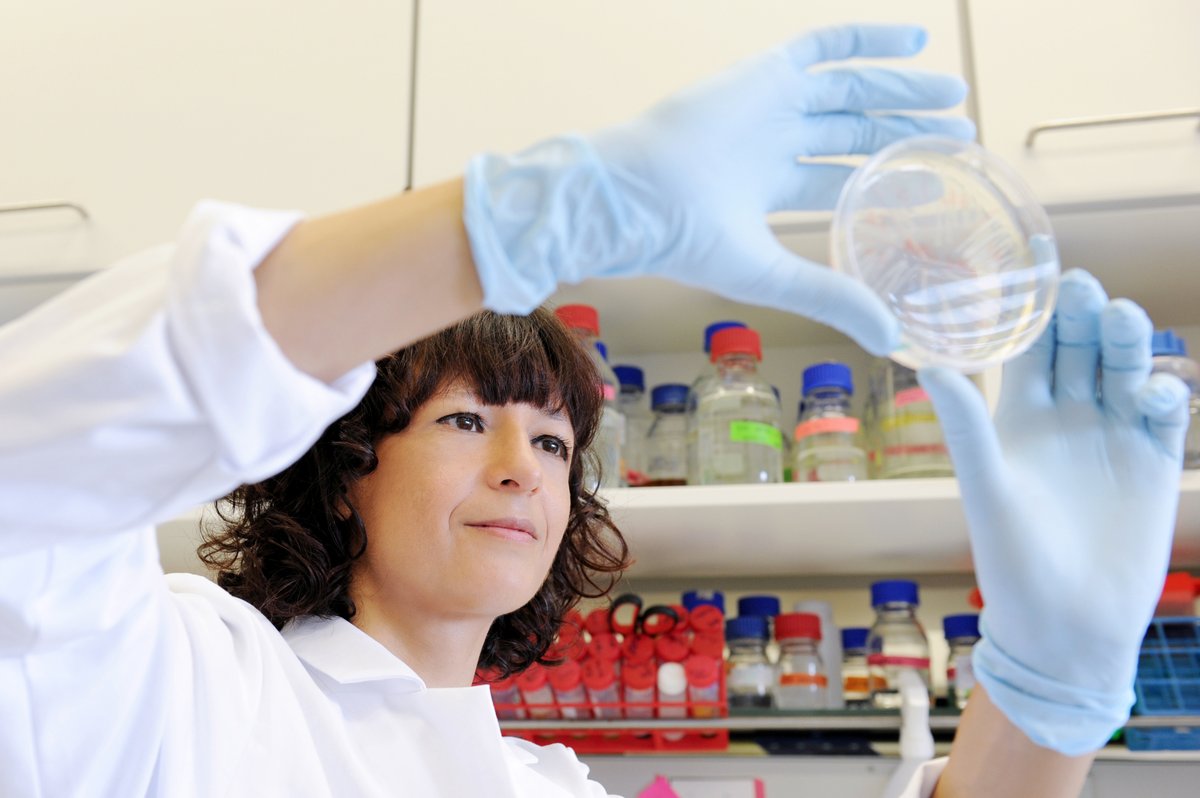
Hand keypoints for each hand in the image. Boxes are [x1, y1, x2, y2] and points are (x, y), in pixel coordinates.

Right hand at [464, 24, 973, 354]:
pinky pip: (822, 45)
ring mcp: (766, 105)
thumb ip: (834, 298)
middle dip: (902, 131)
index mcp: (766, 189)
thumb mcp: (774, 274)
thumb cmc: (685, 242)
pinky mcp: (762, 73)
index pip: (839, 182)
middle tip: (959, 131)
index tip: (937, 182)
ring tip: (953, 94)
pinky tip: (917, 39)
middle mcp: (769, 143)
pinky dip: (868, 39)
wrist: (635, 196)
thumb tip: (895, 340)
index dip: (887, 182)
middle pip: (851, 132)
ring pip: (847, 89)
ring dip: (900, 90)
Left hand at [918, 269, 1191, 754]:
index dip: (1034, 312)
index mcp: (1016, 416)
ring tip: (1120, 323)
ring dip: (1126, 342)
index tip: (1036, 274)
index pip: (1028, 347)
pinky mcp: (1153, 461)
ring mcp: (1111, 435)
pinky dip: (1163, 393)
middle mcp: (1065, 416)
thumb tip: (927, 365)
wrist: (1066, 626)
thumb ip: (967, 427)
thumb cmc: (1011, 562)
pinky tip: (1152, 394)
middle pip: (1080, 347)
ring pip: (1123, 368)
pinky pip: (1164, 410)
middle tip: (1082, 290)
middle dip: (1084, 315)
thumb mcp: (986, 489)